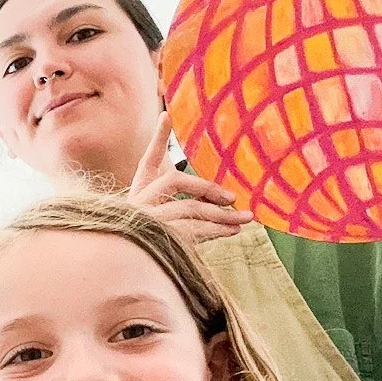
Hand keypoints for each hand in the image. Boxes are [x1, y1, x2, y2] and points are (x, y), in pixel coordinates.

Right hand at [129, 115, 253, 243]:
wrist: (136, 264)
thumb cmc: (156, 230)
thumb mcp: (163, 206)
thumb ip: (179, 188)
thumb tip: (193, 155)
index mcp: (141, 187)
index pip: (149, 159)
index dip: (157, 138)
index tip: (166, 117)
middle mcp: (140, 200)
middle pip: (175, 181)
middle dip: (207, 188)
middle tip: (233, 197)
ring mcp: (148, 219)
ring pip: (189, 209)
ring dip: (221, 214)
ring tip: (245, 218)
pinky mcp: (160, 239)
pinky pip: (193, 231)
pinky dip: (216, 231)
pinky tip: (233, 230)